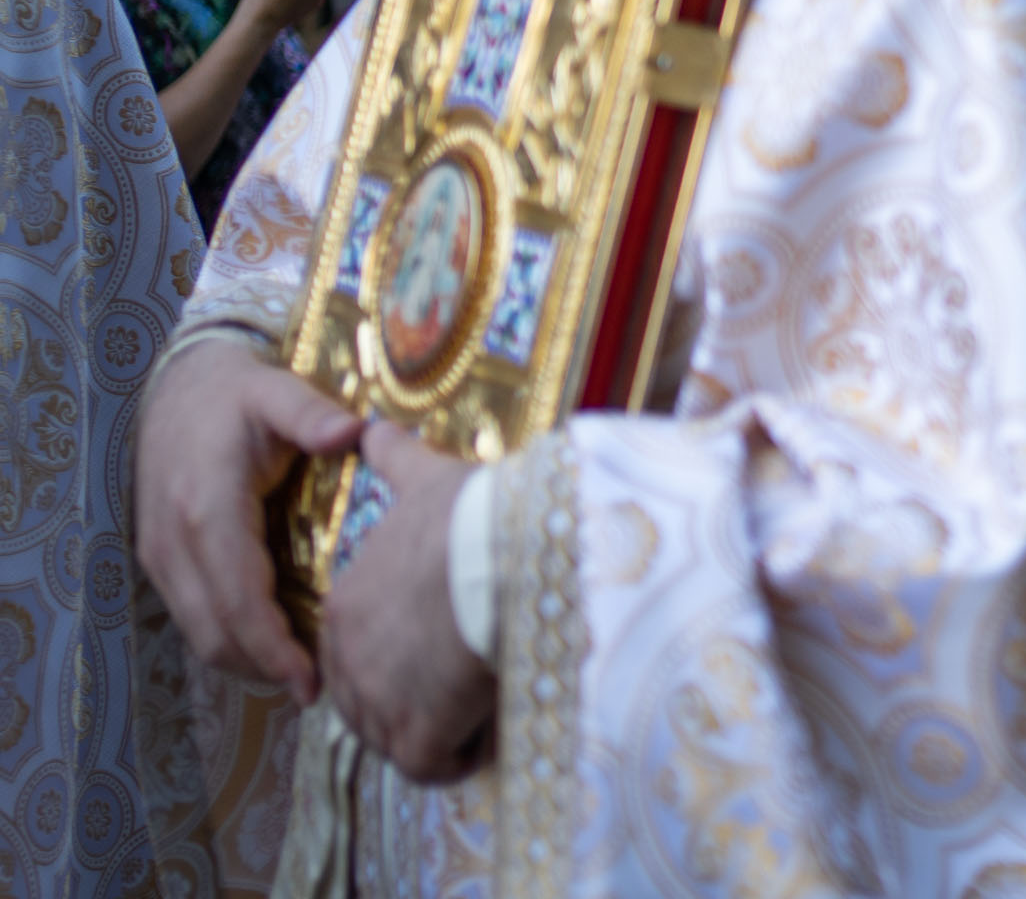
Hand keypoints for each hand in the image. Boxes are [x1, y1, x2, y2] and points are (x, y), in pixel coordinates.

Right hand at [135, 339, 365, 704]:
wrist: (177, 386)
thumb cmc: (236, 393)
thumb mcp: (277, 390)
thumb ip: (311, 414)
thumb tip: (353, 433)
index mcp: (207, 507)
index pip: (237, 600)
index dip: (272, 649)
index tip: (312, 679)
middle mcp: (175, 541)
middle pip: (215, 631)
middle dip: (264, 668)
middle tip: (319, 687)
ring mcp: (160, 554)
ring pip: (199, 632)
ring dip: (246, 660)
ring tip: (301, 673)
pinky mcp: (159, 558)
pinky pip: (192, 615)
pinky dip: (229, 637)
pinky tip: (272, 642)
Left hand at [323, 424, 493, 782]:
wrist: (506, 553)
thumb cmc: (473, 516)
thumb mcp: (428, 481)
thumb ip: (395, 463)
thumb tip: (371, 431)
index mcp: (347, 601)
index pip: (359, 649)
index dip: (406, 652)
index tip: (448, 642)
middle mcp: (348, 657)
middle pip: (373, 702)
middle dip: (418, 702)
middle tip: (467, 681)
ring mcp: (378, 701)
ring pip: (400, 738)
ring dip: (440, 730)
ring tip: (484, 702)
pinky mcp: (415, 736)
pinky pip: (431, 766)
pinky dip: (461, 756)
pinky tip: (491, 727)